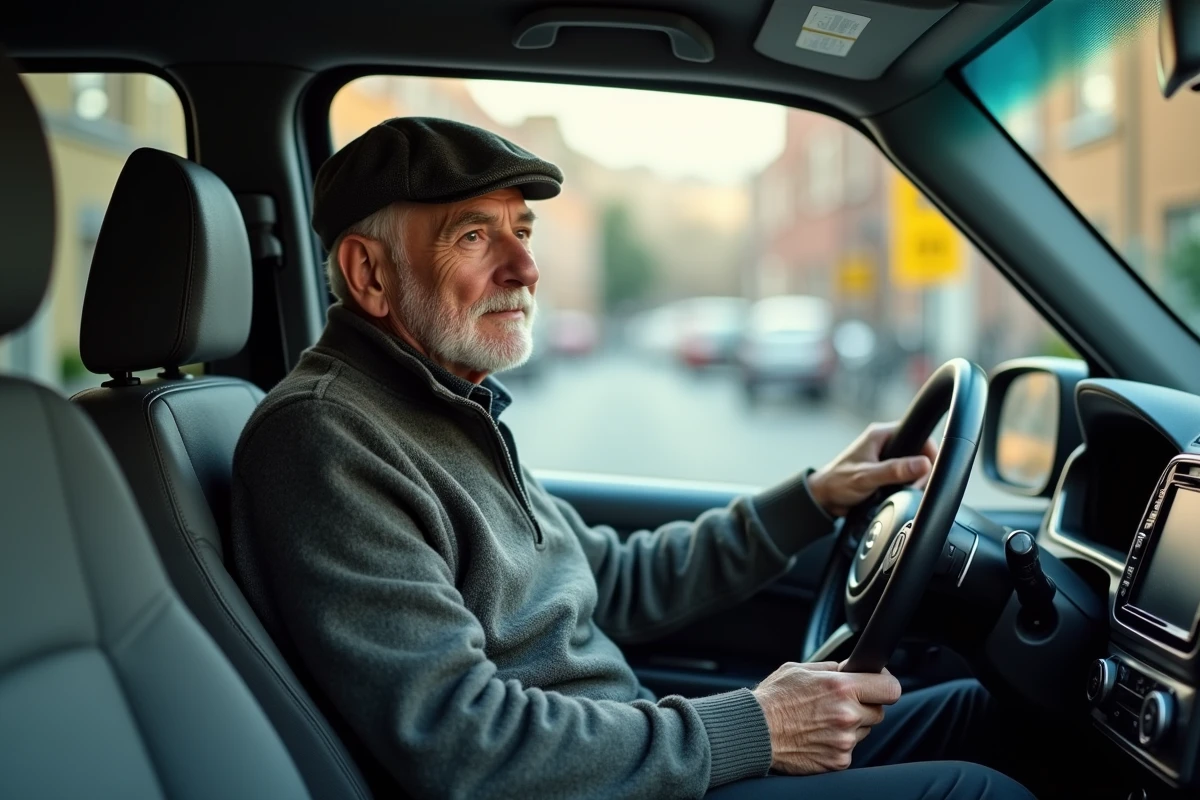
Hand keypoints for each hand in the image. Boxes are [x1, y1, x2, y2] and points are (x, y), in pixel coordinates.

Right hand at [751, 661, 901, 773]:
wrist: (755, 731)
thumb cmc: (773, 698)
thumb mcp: (800, 669)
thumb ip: (832, 669)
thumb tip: (852, 668)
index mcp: (841, 687)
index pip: (890, 689)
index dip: (885, 685)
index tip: (878, 684)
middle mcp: (847, 715)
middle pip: (878, 711)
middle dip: (864, 705)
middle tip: (839, 703)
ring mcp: (844, 741)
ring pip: (863, 731)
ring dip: (850, 725)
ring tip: (821, 720)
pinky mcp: (838, 761)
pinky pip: (849, 749)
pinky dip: (837, 743)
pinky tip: (817, 735)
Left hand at [806, 421, 937, 517]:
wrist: (824, 498)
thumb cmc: (837, 482)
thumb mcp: (867, 477)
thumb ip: (894, 470)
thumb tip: (923, 464)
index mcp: (880, 434)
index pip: (918, 433)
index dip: (929, 451)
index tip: (931, 469)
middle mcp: (885, 442)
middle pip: (918, 450)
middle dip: (922, 469)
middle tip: (916, 485)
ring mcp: (886, 456)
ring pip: (914, 464)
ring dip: (914, 478)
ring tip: (906, 490)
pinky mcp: (886, 469)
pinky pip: (905, 474)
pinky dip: (907, 484)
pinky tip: (901, 492)